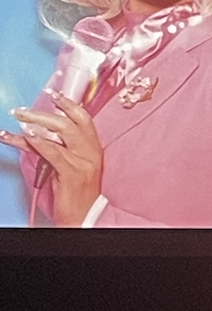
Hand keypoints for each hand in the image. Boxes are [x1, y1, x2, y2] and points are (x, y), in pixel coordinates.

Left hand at [10, 91, 102, 225]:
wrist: (84, 216)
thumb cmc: (76, 193)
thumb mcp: (69, 165)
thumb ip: (57, 147)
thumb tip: (34, 132)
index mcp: (94, 149)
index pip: (84, 120)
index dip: (69, 104)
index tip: (55, 93)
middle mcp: (91, 153)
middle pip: (71, 122)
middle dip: (45, 112)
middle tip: (24, 110)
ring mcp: (84, 163)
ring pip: (62, 133)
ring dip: (36, 123)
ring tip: (19, 118)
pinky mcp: (73, 174)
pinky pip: (54, 152)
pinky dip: (38, 142)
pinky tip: (26, 136)